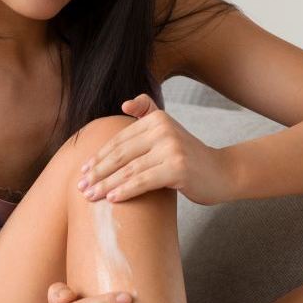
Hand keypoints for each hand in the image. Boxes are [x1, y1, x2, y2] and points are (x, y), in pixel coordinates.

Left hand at [77, 94, 231, 205]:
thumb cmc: (190, 158)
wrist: (223, 173)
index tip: (83, 171)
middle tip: (80, 187)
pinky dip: (125, 190)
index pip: (119, 140)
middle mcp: (163, 130)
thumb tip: (125, 103)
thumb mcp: (169, 131)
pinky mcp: (178, 168)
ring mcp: (171, 148)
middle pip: (120, 154)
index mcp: (157, 119)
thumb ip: (148, 113)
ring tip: (89, 196)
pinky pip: (143, 181)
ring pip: (129, 169)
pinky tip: (112, 199)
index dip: (98, 156)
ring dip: (105, 184)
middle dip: (97, 172)